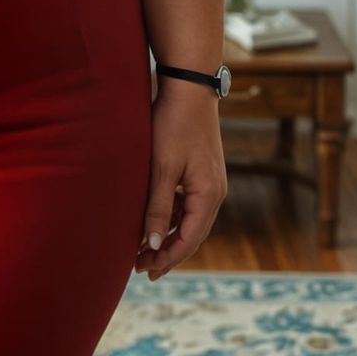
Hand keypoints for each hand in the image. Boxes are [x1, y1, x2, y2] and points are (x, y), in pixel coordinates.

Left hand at [134, 80, 227, 278]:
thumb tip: (151, 243)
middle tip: (141, 267)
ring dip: (167, 233)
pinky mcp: (201, 170)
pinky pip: (187, 202)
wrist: (189, 87)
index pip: (189, 240)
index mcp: (209, 195)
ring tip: (142, 247)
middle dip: (167, 251)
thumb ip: (157, 206)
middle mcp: (214, 192)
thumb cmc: (173, 124)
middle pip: (191, 234)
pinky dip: (171, 214)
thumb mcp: (162, 167)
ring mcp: (210, 181)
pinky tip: (153, 219)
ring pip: (188, 219)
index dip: (167, 258)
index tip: (144, 270)